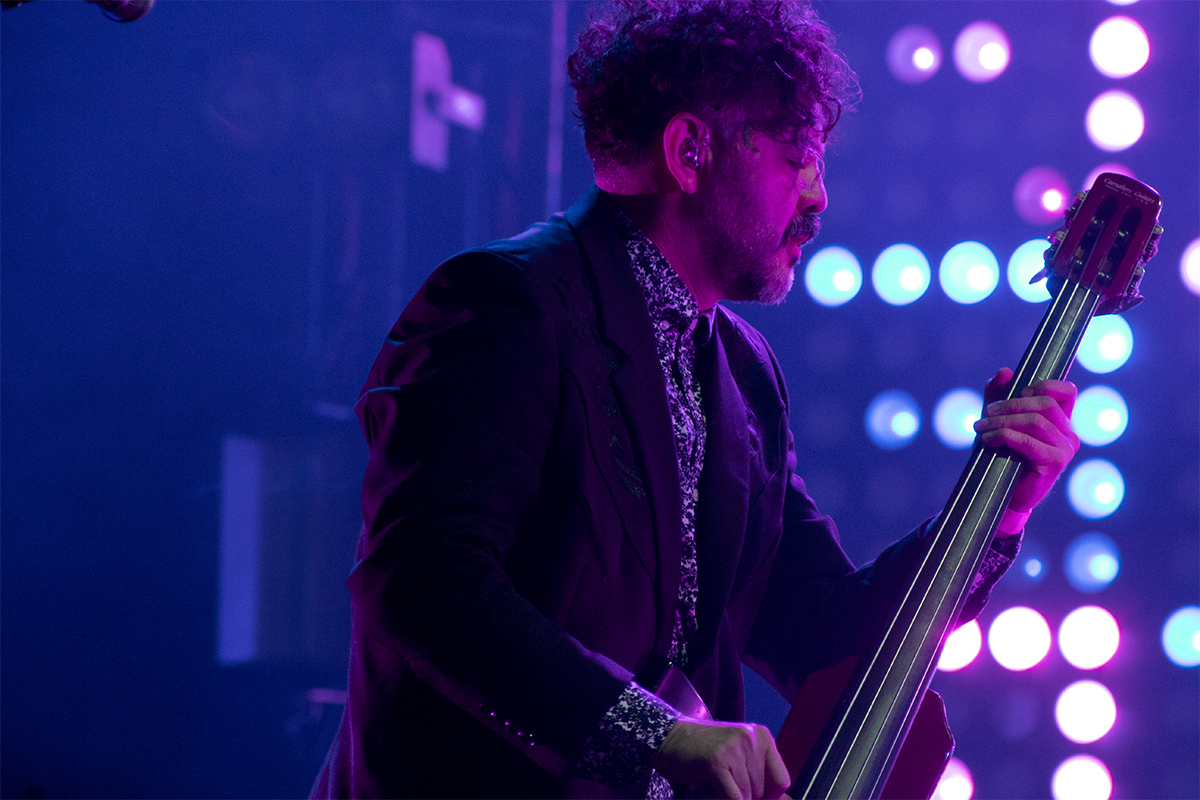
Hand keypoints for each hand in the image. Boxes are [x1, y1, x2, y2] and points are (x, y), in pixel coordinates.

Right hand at [650, 717, 789, 798]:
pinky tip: (707, 792)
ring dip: (729, 797)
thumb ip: (757, 773)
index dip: (767, 797)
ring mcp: (735, 749)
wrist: (668, 738)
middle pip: (763, 792)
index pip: (782, 781)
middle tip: (723, 786)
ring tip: (713, 786)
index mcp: (762, 736)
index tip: (749, 795)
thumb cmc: (703, 751)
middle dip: (744, 797)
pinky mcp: (717, 762)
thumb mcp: (738, 754)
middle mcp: (752, 739)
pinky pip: (733, 798)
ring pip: (747, 797)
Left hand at [973, 368, 1079, 513]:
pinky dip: (1003, 436)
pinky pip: (1028, 441)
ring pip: (1035, 421)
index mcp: (1061, 421)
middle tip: (986, 413)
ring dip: (1002, 421)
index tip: (1017, 393)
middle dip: (1011, 404)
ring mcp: (1065, 449)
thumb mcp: (996, 420)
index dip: (1043, 385)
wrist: (1000, 494)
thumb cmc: (1001, 455)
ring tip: (980, 428)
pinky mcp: (1055, 463)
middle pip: (1045, 404)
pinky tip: (987, 439)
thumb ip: (998, 395)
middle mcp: (1069, 433)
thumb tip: (1005, 372)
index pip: (1066, 391)